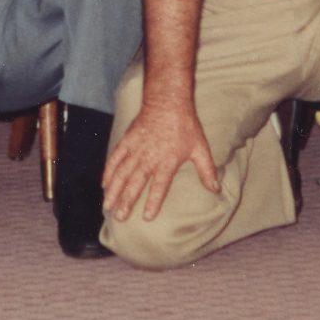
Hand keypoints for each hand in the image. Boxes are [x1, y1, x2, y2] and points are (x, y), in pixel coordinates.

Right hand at [103, 97, 219, 223]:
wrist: (167, 101)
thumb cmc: (185, 126)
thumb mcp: (200, 148)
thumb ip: (207, 170)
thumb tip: (215, 189)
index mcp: (167, 162)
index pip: (158, 187)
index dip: (153, 202)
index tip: (146, 218)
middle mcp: (149, 158)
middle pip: (135, 183)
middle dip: (126, 201)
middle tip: (119, 217)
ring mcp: (135, 149)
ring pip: (121, 173)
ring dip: (114, 190)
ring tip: (107, 205)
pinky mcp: (127, 140)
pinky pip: (115, 158)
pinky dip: (108, 171)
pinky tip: (104, 183)